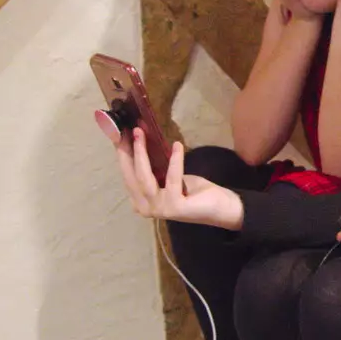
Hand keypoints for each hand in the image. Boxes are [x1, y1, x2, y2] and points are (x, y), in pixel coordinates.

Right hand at [107, 127, 243, 229]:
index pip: (128, 175)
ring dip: (142, 152)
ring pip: (144, 177)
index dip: (123, 154)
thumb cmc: (194, 192)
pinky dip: (174, 160)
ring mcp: (158, 210)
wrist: (221, 208)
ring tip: (142, 132)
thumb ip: (155, 169)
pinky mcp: (174, 207)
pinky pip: (172, 178)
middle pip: (131, 176)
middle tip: (130, 129)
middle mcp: (145, 208)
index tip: (118, 134)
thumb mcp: (170, 177)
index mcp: (141, 201)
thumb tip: (142, 143)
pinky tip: (177, 145)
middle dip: (128, 151)